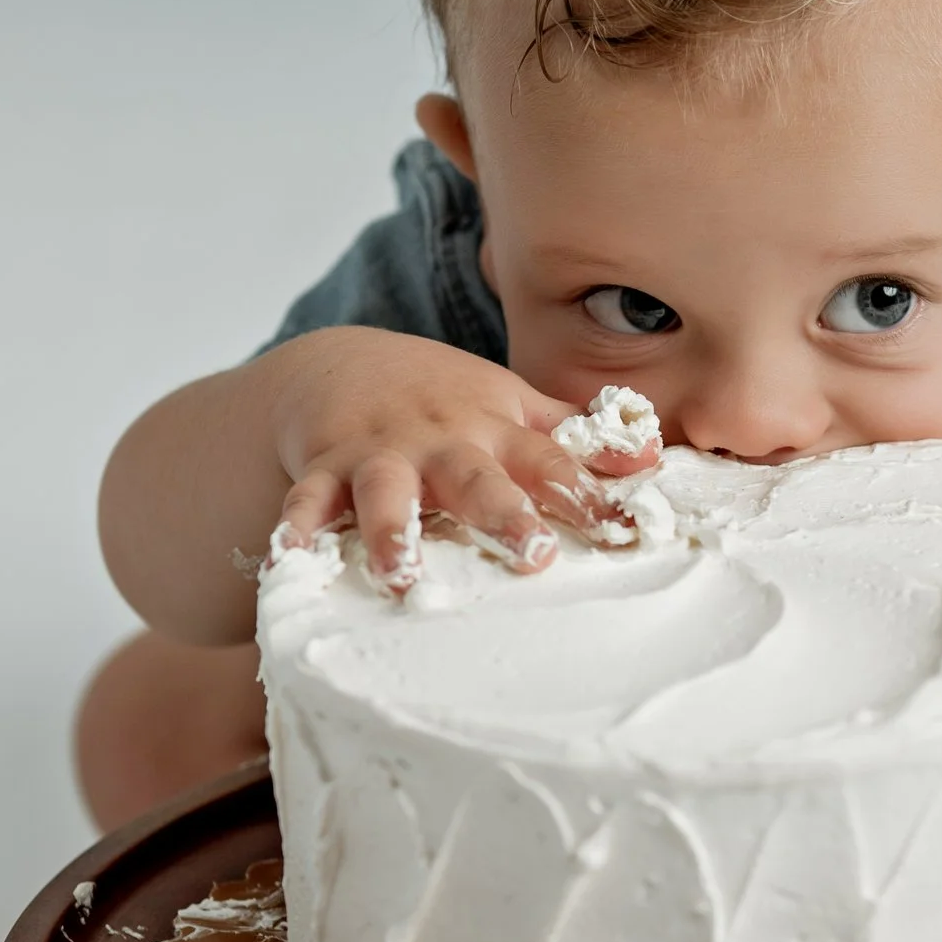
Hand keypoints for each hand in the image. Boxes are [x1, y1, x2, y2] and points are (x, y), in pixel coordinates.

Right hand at [265, 329, 659, 592]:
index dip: (586, 491)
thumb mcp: (513, 405)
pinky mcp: (323, 468)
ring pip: (387, 494)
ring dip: (394, 532)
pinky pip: (306, 500)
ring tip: (402, 575)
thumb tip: (654, 454)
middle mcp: (443, 441)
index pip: (551, 461)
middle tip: (534, 556)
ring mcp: (381, 454)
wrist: (342, 365)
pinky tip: (286, 559)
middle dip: (504, 514)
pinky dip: (294, 527)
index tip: (621, 528)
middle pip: (477, 478)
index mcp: (497, 429)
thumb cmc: (445, 400)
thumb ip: (578, 434)